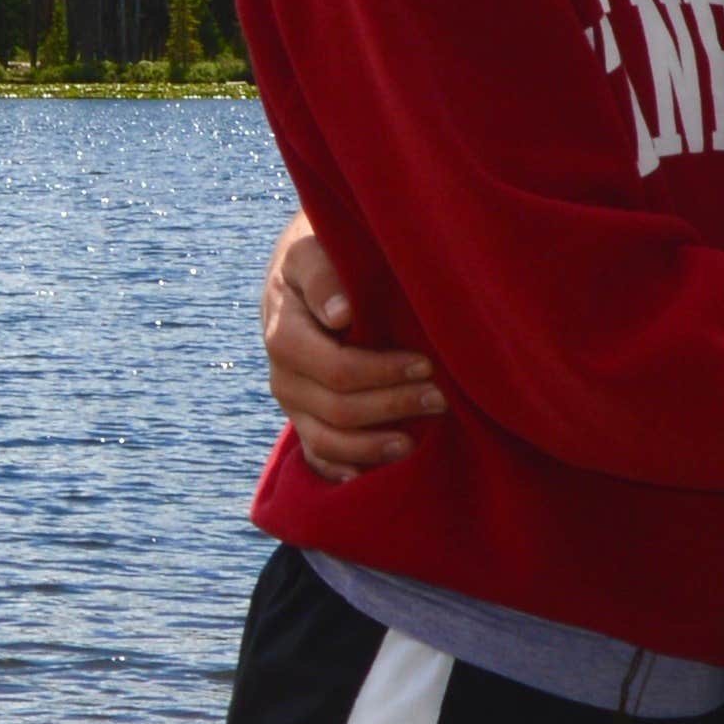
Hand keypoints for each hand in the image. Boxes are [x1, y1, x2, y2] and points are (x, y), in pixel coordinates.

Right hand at [262, 217, 444, 477]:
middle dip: (392, 406)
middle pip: (337, 409)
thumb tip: (342, 314)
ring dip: (372, 447)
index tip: (426, 365)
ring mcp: (292, 402)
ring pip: (326, 441)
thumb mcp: (312, 248)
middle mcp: (283, 375)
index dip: (382, 374)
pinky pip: (317, 456)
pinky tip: (369, 476)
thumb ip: (324, 275)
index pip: (335, 369)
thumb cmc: (319, 252)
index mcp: (284, 332)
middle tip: (440, 398)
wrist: (304, 269)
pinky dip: (342, 469)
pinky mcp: (303, 417)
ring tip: (413, 442)